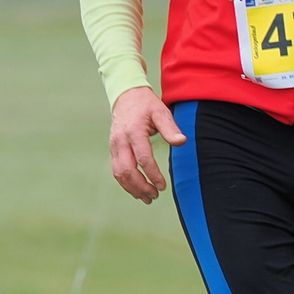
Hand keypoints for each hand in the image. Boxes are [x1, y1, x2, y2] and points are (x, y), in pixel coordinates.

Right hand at [109, 87, 183, 204]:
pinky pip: (116, 170)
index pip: (143, 159)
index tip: (163, 186)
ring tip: (147, 198)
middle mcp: (120, 140)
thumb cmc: (146, 105)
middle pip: (127, 170)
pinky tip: (136, 190)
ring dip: (132, 188)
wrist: (126, 96)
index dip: (153, 175)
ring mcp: (114, 145)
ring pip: (119, 173)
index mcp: (134, 132)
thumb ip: (170, 128)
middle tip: (155, 195)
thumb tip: (181, 141)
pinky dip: (125, 183)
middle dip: (141, 186)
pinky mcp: (112, 149)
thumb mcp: (161, 112)